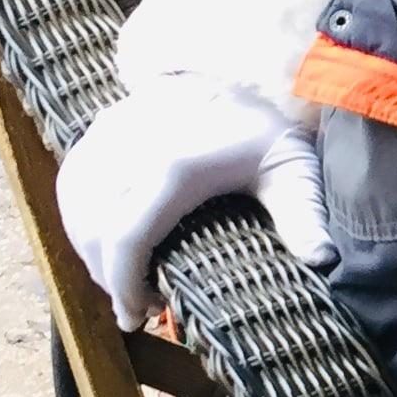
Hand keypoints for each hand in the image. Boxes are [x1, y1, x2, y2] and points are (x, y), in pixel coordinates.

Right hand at [57, 81, 334, 329]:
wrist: (234, 80)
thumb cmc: (264, 135)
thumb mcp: (292, 173)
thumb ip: (304, 217)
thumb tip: (324, 261)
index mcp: (176, 162)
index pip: (127, 234)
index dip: (123, 283)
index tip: (136, 316)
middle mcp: (131, 145)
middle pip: (95, 229)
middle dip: (110, 278)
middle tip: (140, 307)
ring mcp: (107, 134)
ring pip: (78, 210)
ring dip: (93, 254)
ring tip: (127, 281)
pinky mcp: (96, 132)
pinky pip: (72, 187)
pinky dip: (80, 224)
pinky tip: (103, 248)